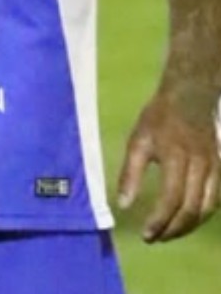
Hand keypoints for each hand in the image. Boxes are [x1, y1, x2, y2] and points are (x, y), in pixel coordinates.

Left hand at [118, 93, 219, 241]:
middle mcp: (199, 166)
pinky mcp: (220, 168)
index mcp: (176, 158)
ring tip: (169, 233)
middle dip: (173, 229)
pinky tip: (188, 219)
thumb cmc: (159, 118)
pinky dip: (203, 215)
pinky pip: (215, 199)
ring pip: (207, 209)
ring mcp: (214, 168)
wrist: (190, 96)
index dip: (159, 221)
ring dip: (189, 226)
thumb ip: (131, 174)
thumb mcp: (138, 140)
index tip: (145, 234)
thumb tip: (124, 205)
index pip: (171, 199)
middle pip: (192, 209)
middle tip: (155, 239)